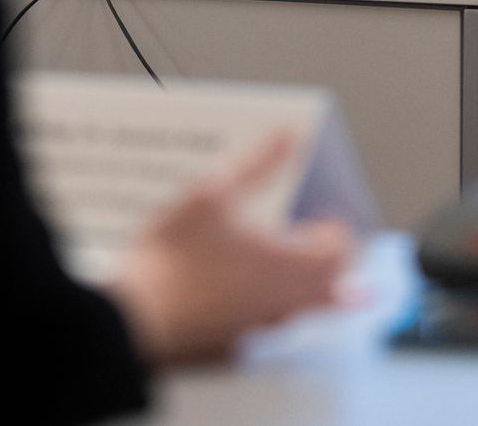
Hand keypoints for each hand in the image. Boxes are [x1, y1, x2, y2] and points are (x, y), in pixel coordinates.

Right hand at [109, 133, 350, 364]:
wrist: (137, 314)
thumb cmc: (174, 258)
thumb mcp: (215, 192)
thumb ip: (258, 163)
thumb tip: (288, 136)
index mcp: (292, 266)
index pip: (341, 248)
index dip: (332, 224)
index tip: (315, 210)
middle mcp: (285, 302)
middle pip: (329, 283)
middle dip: (321, 255)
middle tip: (303, 232)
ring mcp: (261, 327)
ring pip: (300, 306)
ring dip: (297, 281)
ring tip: (269, 254)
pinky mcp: (236, 341)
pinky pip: (268, 322)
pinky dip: (266, 301)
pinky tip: (235, 283)